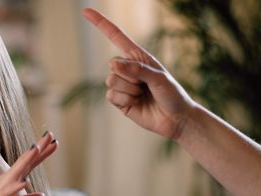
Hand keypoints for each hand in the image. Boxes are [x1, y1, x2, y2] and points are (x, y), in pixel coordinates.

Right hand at [0, 133, 57, 195]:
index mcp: (7, 183)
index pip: (27, 166)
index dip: (40, 154)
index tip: (53, 143)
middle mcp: (2, 183)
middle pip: (23, 163)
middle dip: (37, 150)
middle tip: (51, 135)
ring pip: (14, 173)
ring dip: (26, 161)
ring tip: (37, 148)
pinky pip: (4, 194)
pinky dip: (14, 187)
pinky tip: (24, 181)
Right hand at [82, 8, 196, 139]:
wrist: (175, 119)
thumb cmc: (172, 94)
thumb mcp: (158, 77)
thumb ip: (137, 69)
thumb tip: (113, 64)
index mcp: (137, 56)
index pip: (115, 36)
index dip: (100, 23)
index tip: (85, 11)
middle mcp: (127, 68)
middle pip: (113, 66)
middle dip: (130, 77)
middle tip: (146, 86)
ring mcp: (122, 85)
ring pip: (111, 81)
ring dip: (129, 90)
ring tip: (142, 95)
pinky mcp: (118, 101)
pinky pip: (111, 96)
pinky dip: (124, 100)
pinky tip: (136, 104)